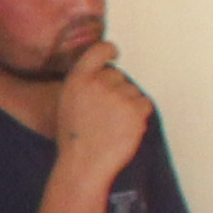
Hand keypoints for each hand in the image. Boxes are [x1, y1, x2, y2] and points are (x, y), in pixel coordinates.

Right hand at [54, 39, 152, 174]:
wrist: (83, 163)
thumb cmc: (75, 138)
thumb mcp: (67, 103)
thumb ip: (85, 84)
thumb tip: (107, 74)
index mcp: (77, 80)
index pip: (98, 51)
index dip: (109, 50)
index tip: (114, 54)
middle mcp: (98, 83)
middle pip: (118, 76)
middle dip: (116, 90)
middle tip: (105, 113)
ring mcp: (118, 95)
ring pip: (133, 91)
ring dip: (128, 105)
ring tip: (112, 125)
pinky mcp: (135, 109)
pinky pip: (145, 104)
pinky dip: (138, 116)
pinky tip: (123, 128)